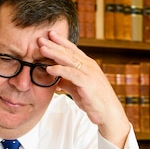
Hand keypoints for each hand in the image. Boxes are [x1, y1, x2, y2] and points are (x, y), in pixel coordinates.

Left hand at [39, 30, 130, 148]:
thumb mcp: (78, 90)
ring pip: (69, 60)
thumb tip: (56, 81)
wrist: (108, 114)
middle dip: (54, 44)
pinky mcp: (88, 83)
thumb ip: (68, 83)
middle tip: (41, 38)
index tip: (50, 35)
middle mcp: (89, 66)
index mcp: (88, 66)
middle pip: (69, 52)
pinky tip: (49, 69)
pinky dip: (59, 70)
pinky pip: (71, 74)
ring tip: (42, 49)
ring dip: (55, 53)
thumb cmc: (94, 102)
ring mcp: (89, 73)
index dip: (61, 42)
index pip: (73, 50)